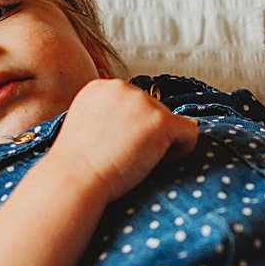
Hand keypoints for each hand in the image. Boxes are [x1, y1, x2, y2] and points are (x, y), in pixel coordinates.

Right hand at [45, 79, 198, 206]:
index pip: (136, 105)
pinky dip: (181, 152)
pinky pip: (190, 134)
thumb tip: (140, 125)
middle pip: (155, 112)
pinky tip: (155, 163)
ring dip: (160, 146)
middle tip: (124, 157)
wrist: (74, 179)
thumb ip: (111, 116)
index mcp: (102, 87)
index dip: (131, 131)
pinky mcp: (160, 120)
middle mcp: (122, 87)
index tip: (113, 148)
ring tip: (133, 161)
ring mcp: (142, 102)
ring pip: (172, 124)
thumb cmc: (77, 166)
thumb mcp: (87, 126)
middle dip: (147, 137)